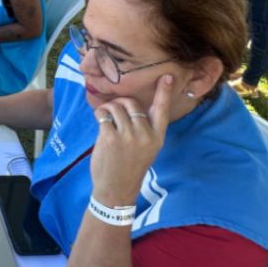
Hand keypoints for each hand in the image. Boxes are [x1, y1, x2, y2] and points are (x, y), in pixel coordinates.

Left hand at [89, 75, 174, 206]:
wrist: (116, 190)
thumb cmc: (129, 166)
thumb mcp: (146, 149)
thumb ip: (144, 129)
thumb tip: (130, 105)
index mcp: (157, 137)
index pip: (162, 110)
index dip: (164, 92)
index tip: (168, 76)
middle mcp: (145, 135)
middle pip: (132, 103)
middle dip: (120, 103)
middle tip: (113, 111)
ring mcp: (128, 136)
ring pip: (117, 107)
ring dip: (108, 108)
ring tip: (105, 117)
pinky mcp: (110, 138)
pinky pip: (103, 115)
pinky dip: (99, 114)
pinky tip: (99, 121)